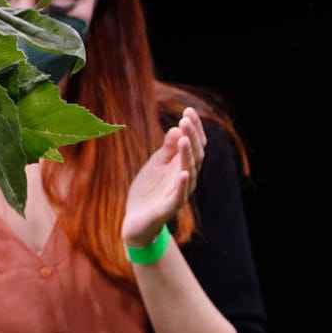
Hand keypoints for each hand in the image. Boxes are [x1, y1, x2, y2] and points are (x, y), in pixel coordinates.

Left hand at [122, 107, 203, 246]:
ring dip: (187, 155)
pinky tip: (183, 173)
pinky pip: (179, 195)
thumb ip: (167, 149)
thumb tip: (177, 128)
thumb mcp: (156, 165)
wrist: (136, 221)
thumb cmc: (149, 191)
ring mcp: (179, 193)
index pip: (194, 145)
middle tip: (186, 119)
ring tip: (185, 139)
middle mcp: (185, 178)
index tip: (188, 111)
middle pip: (195, 155)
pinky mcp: (169, 207)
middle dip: (192, 137)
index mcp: (182, 166)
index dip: (194, 128)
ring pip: (189, 172)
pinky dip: (182, 184)